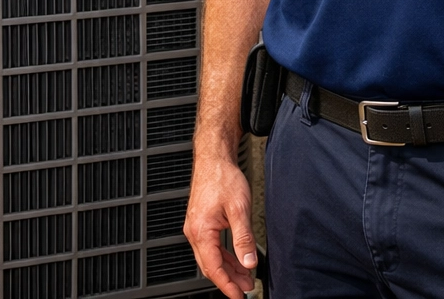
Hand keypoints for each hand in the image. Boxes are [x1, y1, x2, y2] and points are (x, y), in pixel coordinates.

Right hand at [185, 150, 257, 298]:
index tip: (239, 296)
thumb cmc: (222, 177)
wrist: (214, 158)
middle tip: (246, 289)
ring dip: (228, 269)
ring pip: (211, 257)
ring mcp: (196, 227)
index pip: (213, 267)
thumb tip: (249, 262)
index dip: (227, 285)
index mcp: (201, 230)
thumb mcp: (239, 209)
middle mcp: (194, 231)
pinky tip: (237, 260)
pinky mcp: (202, 223)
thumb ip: (244, 238)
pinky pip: (212, 246)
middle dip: (229, 280)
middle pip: (210, 265)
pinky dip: (225, 256)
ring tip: (246, 277)